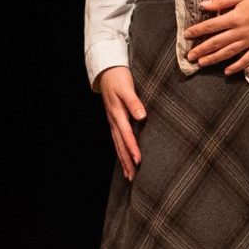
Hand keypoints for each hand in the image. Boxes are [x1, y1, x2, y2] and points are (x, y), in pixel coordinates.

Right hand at [96, 66, 146, 180]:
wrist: (107, 70)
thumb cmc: (118, 78)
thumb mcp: (126, 88)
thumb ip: (134, 102)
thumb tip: (142, 117)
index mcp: (118, 114)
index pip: (127, 135)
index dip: (133, 149)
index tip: (139, 162)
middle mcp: (114, 121)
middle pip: (120, 145)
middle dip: (127, 161)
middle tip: (133, 177)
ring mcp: (113, 122)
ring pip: (118, 145)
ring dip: (123, 160)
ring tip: (129, 175)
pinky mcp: (114, 120)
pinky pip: (117, 139)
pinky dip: (121, 151)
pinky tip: (124, 158)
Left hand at [183, 0, 248, 74]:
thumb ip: (222, 1)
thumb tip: (203, 5)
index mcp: (234, 17)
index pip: (210, 26)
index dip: (197, 31)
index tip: (186, 35)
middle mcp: (240, 31)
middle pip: (216, 42)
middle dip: (201, 49)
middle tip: (189, 56)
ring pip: (228, 53)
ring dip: (214, 59)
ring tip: (201, 63)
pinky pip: (247, 59)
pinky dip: (237, 66)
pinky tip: (228, 71)